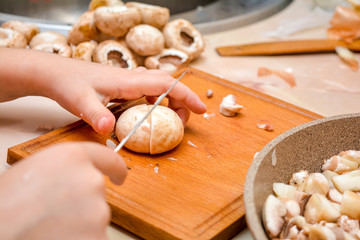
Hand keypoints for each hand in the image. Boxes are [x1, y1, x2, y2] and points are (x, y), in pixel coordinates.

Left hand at [0, 48, 206, 134]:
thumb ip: (96, 115)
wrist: (53, 73)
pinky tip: (148, 109)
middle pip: (167, 84)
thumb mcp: (81, 102)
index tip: (201, 109)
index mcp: (128, 81)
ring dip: (170, 99)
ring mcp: (127, 79)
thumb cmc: (67, 84)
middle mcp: (131, 78)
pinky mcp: (121, 83)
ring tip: (172, 117)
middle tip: (184, 121)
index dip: (186, 96)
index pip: (166, 84)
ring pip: (158, 84)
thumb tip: (109, 131)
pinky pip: (147, 88)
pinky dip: (156, 98)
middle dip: (182, 100)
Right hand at [0, 142, 126, 239]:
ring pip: (96, 219)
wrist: (0, 231)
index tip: (119, 177)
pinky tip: (58, 238)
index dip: (116, 169)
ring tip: (50, 229)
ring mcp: (97, 211)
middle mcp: (91, 180)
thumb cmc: (4, 205)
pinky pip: (95, 237)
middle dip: (83, 204)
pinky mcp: (98, 238)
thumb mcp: (35, 170)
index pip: (109, 159)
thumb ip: (65, 170)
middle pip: (98, 193)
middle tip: (55, 215)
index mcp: (73, 157)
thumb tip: (76, 179)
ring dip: (80, 225)